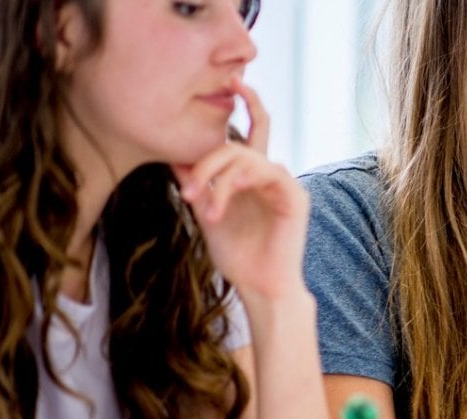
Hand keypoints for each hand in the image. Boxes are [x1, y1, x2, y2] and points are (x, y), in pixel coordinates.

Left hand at [174, 78, 308, 299]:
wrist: (260, 287)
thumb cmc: (237, 255)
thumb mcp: (205, 211)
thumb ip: (195, 182)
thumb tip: (171, 153)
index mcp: (252, 176)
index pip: (250, 132)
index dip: (246, 104)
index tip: (231, 82)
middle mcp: (271, 174)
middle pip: (244, 141)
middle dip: (211, 154)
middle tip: (188, 184)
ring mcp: (285, 184)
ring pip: (247, 158)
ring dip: (216, 179)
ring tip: (200, 206)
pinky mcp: (295, 197)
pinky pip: (267, 172)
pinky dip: (239, 181)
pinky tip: (224, 197)